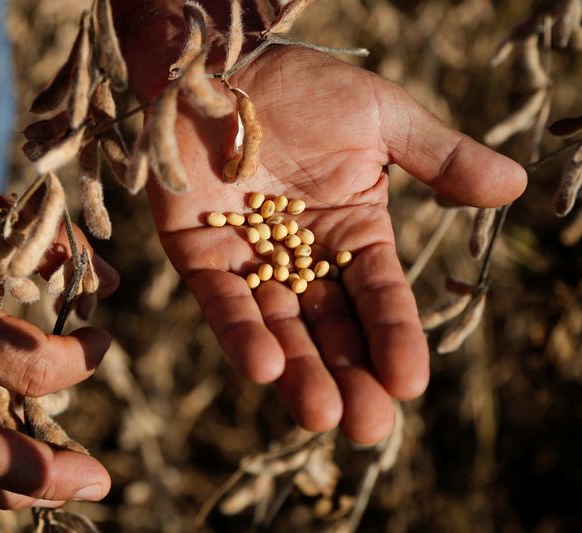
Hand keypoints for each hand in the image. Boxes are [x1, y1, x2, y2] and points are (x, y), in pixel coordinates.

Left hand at [145, 47, 525, 443]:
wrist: (223, 67)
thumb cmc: (305, 88)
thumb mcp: (383, 120)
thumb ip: (440, 158)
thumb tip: (513, 187)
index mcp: (351, 232)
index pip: (378, 295)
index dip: (394, 336)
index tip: (410, 382)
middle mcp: (301, 258)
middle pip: (330, 326)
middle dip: (348, 375)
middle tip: (367, 427)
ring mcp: (248, 260)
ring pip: (277, 326)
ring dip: (298, 371)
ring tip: (321, 414)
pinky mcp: (197, 255)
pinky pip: (221, 301)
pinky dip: (241, 332)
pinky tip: (264, 367)